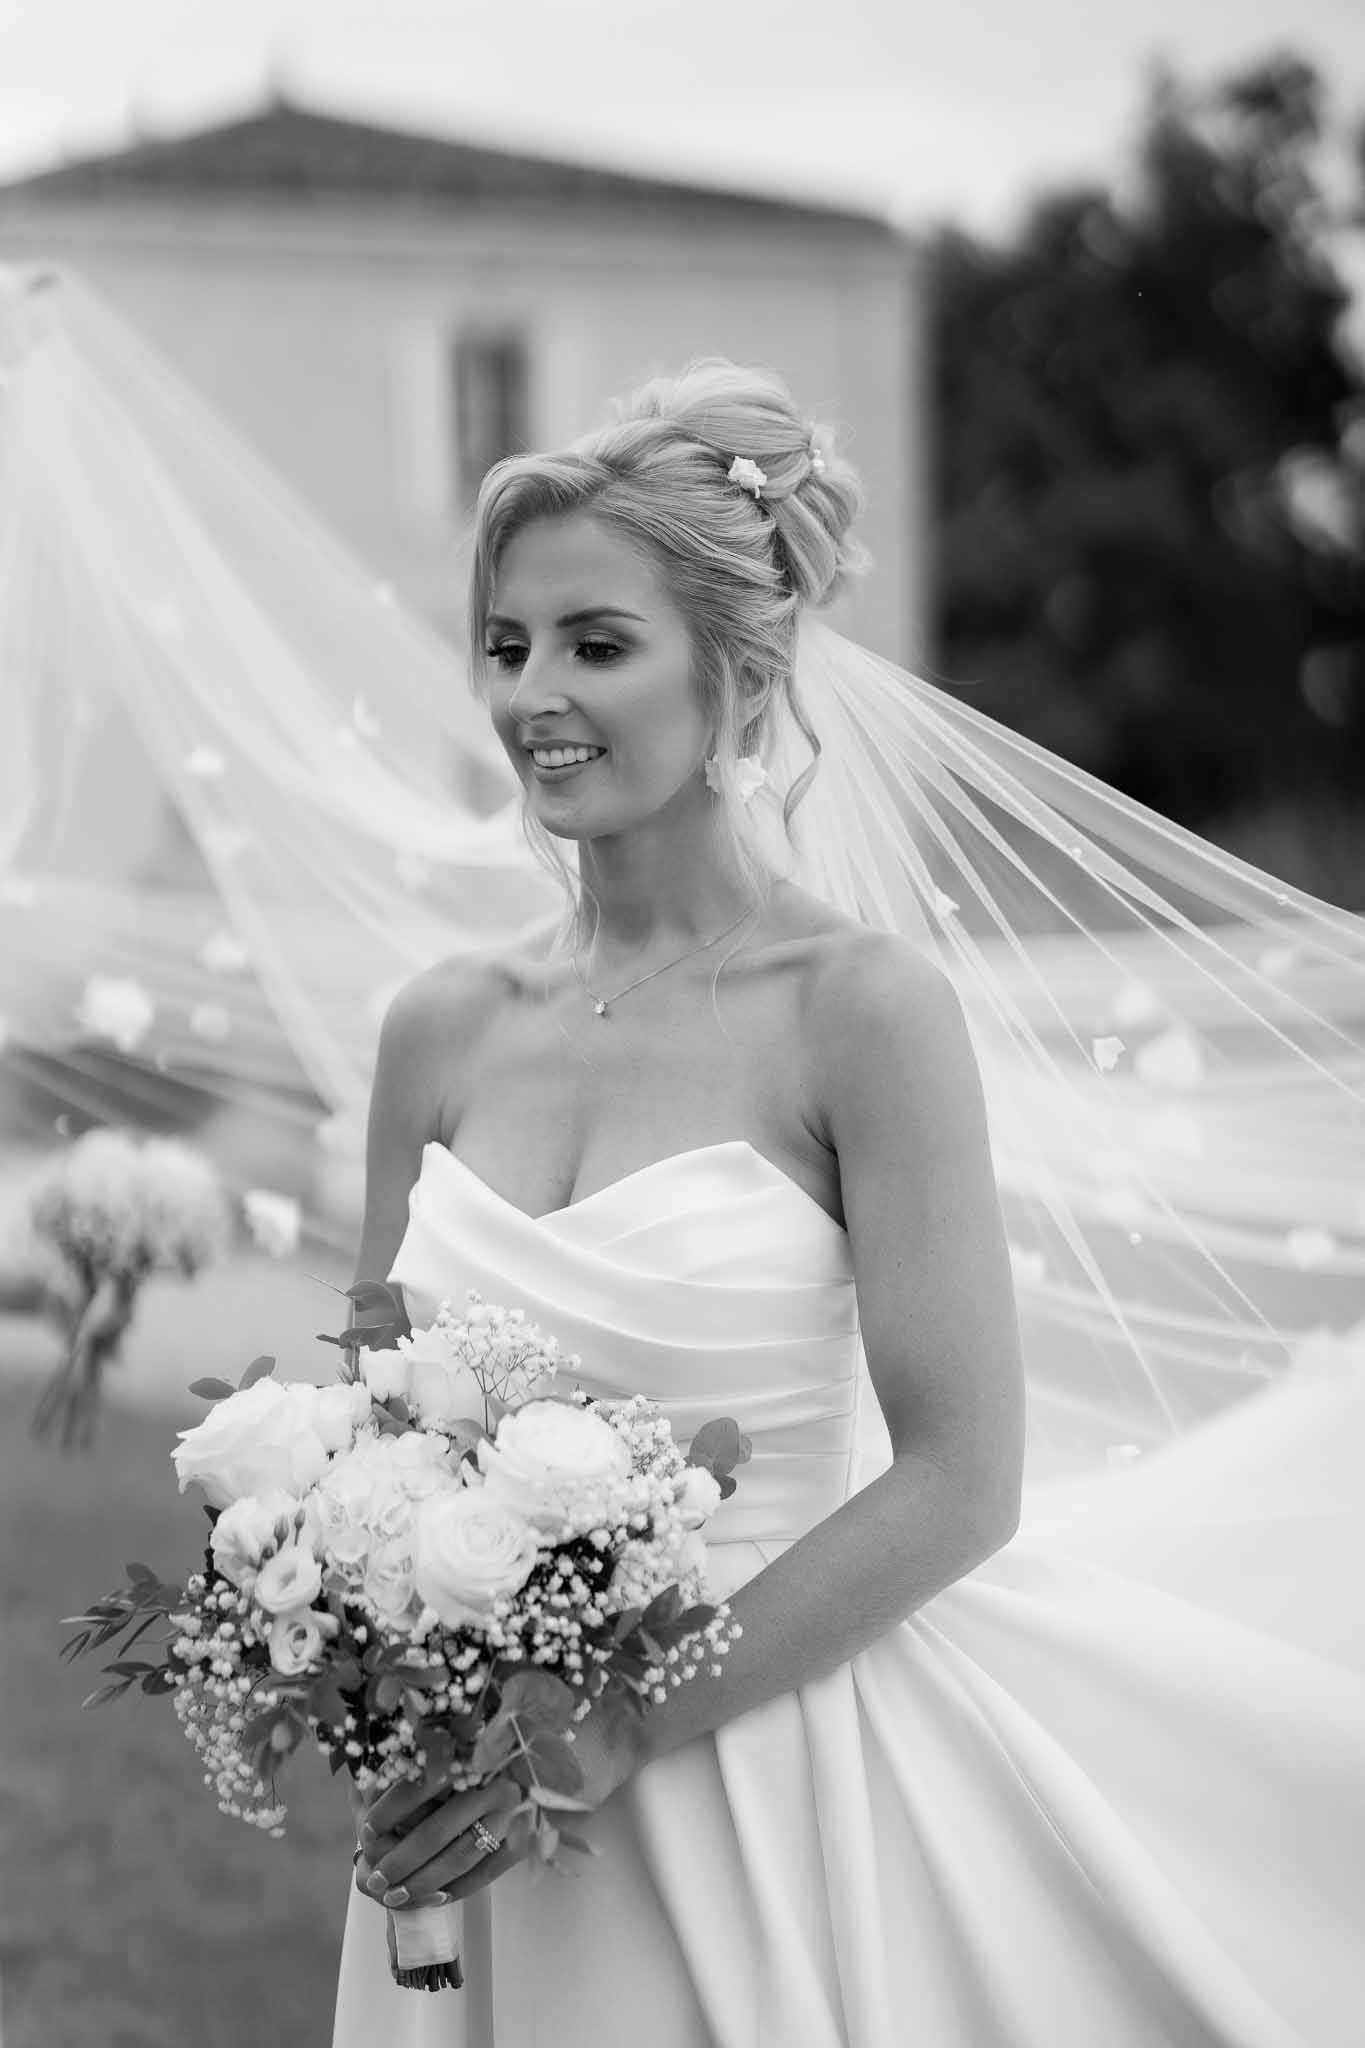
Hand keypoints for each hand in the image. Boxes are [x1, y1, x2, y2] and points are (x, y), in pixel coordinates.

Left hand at [353, 1761, 526, 1911]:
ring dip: (423, 1882)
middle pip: (438, 1831)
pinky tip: (433, 1897)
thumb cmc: (462, 1766)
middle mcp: (495, 1783)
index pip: (421, 1786)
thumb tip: (361, 1780)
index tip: (365, 1831)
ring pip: (460, 1857)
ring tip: (395, 1896)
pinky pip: (485, 1873)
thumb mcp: (432, 1758)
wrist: (520, 1772)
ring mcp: (514, 1814)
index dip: (389, 1811)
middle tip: (377, 1880)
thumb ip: (402, 1769)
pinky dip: (457, 1889)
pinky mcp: (522, 1841)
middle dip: (401, 1861)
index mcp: (472, 1753)